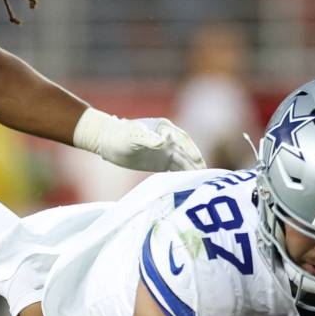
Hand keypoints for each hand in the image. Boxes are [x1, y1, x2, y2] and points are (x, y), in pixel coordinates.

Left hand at [74, 109, 206, 171]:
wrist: (107, 141)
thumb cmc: (119, 135)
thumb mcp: (133, 136)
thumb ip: (148, 139)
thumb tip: (164, 143)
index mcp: (165, 129)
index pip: (183, 140)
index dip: (192, 151)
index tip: (199, 162)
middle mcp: (169, 139)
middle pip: (186, 152)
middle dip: (196, 164)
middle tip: (206, 177)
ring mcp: (165, 151)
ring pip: (182, 162)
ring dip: (191, 172)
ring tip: (200, 184)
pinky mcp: (160, 162)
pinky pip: (174, 169)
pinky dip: (181, 176)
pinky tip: (187, 186)